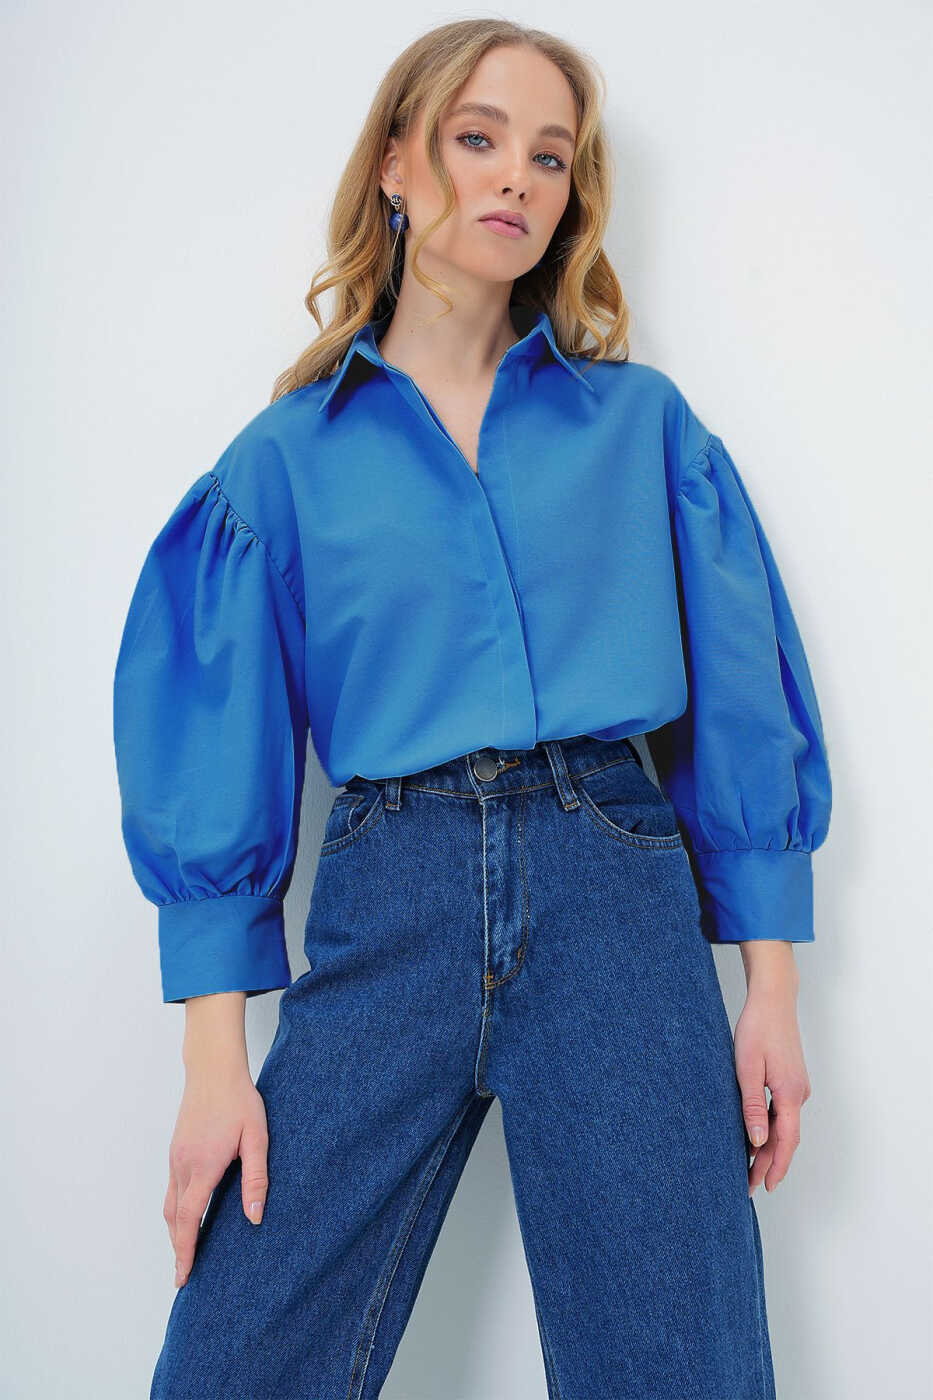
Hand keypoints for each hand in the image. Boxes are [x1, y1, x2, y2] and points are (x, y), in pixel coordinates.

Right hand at [164, 1063, 269, 1286]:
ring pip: (169, 1204)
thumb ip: (256, 1177)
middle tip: (184, 1275)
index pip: (189, 1220)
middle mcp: (182, 1165)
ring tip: (185, 1251)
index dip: (185, 1251)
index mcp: (203, 1166)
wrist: (213, 1069)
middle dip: (178, 1248)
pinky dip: (175, 1210)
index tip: (183, 1276)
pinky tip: (187, 1215)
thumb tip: (255, 1216)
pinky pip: (171, 1188)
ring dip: (175, 1230)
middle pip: (174, 1218)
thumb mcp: (256, 1138)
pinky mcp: (175, 1149)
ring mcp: (175, 1157)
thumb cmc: (239, 1100)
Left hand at [733, 969, 811, 1196]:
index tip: (766, 1187)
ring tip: (749, 1167)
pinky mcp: (791, 1079)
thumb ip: (753, 1106)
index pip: (786, 1142)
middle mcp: (799, 1093)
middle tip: (750, 1186)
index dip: (776, 1167)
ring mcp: (797, 1086)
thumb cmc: (757, 1029)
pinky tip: (756, 1135)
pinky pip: (783, 1112)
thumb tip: (758, 1141)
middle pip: (786, 1138)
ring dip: (769, 1147)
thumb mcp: (747, 1068)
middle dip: (769, 1163)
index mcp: (790, 1094)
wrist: (773, 999)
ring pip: (785, 1126)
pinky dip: (771, 1128)